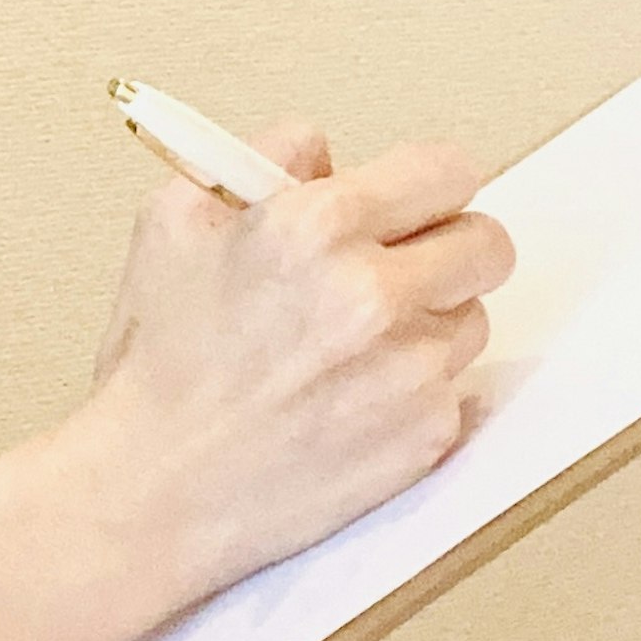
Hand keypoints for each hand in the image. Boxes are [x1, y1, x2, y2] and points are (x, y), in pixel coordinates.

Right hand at [71, 122, 515, 604]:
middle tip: (398, 271)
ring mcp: (410, 371)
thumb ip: (261, 160)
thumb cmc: (158, 365)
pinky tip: (352, 400)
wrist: (154, 491)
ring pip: (473, 319)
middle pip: (487, 245)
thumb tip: (320, 150)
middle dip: (446, 250)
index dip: (428, 188)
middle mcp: (376, 294)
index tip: (413, 206)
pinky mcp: (426, 437)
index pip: (448, 172)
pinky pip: (458, 390)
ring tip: (355, 348)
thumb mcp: (175, 222)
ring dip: (430, 324)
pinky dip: (417, 391)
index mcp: (319, 226)